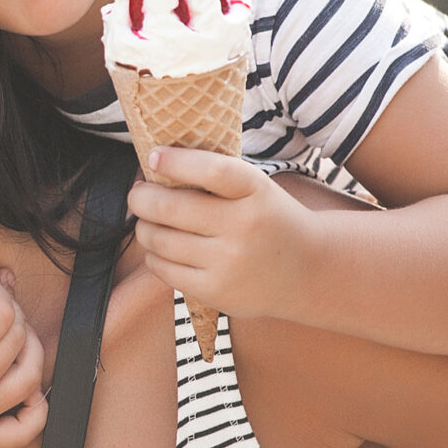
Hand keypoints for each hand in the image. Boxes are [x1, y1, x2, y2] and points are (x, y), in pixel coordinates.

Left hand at [128, 148, 318, 321]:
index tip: (153, 157)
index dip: (175, 162)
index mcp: (256, 191)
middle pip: (170, 208)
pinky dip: (154, 255)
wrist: (308, 270)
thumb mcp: (257, 188)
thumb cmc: (269, 219)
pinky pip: (164, 269)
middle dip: (141, 198)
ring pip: (160, 240)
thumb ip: (215, 177)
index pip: (211, 171)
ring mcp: (228, 262)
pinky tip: (162, 248)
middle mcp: (243, 227)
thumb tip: (154, 164)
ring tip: (148, 221)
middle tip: (138, 194)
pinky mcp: (215, 291)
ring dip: (144, 227)